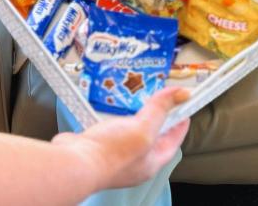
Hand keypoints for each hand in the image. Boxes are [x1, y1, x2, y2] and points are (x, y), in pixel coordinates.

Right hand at [51, 86, 190, 191]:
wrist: (74, 163)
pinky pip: (109, 129)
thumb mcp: (142, 128)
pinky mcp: (97, 146)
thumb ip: (160, 110)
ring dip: (131, 115)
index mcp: (151, 161)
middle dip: (156, 116)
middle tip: (159, 97)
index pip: (173, 139)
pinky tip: (108, 107)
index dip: (180, 121)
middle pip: (152, 135)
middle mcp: (134, 161)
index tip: (184, 105)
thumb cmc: (109, 154)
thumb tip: (181, 93)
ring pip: (129, 131)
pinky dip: (111, 117)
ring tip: (134, 99)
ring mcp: (115, 154)